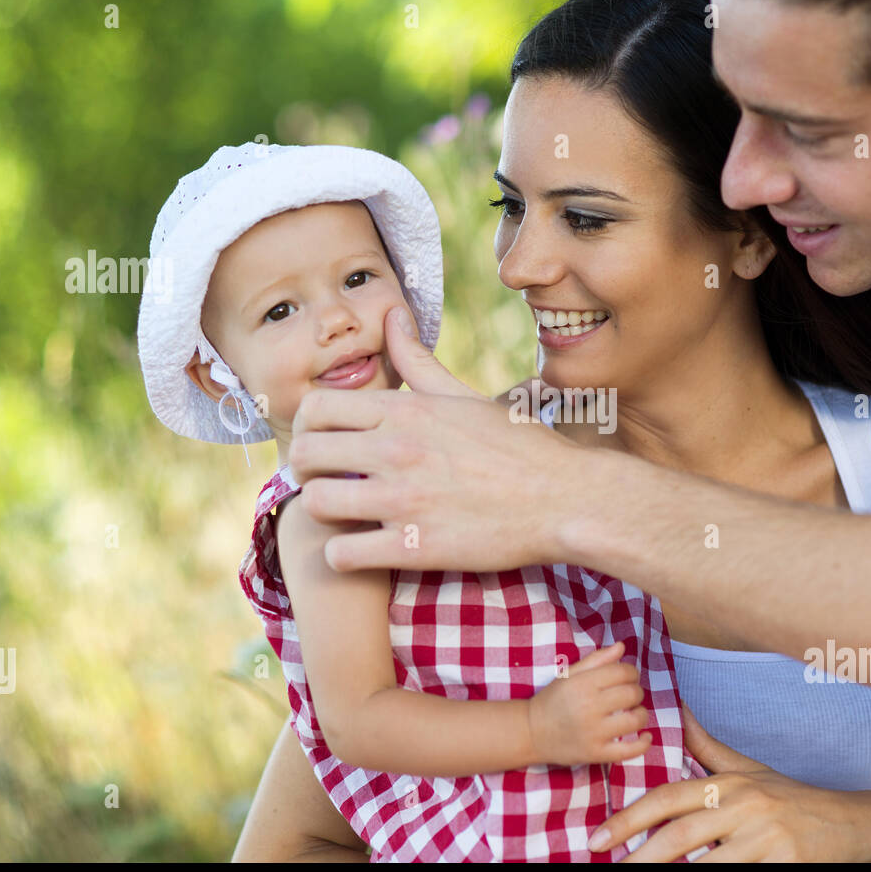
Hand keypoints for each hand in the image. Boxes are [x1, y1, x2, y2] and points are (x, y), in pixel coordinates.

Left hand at [289, 306, 588, 572]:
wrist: (566, 499)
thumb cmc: (520, 447)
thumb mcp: (465, 396)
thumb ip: (418, 359)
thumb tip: (392, 315)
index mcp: (407, 411)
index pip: (316, 406)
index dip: (306, 427)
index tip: (322, 443)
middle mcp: (397, 450)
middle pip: (305, 453)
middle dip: (306, 469)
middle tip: (325, 480)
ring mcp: (405, 500)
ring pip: (316, 503)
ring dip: (323, 512)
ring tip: (343, 516)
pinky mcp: (415, 547)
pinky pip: (342, 555)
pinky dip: (343, 556)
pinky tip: (364, 550)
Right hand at [526, 642, 652, 766]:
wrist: (531, 732)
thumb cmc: (552, 700)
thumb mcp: (569, 674)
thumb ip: (596, 660)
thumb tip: (622, 647)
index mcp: (583, 684)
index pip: (623, 672)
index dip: (631, 672)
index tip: (627, 678)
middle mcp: (590, 707)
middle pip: (632, 694)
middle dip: (637, 692)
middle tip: (630, 695)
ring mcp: (594, 732)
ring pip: (635, 720)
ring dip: (641, 714)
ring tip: (634, 713)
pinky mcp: (596, 753)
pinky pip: (628, 751)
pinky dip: (643, 744)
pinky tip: (646, 736)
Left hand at [588, 703, 870, 861]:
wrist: (856, 824)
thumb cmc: (793, 800)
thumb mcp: (750, 770)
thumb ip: (706, 747)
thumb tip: (676, 711)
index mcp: (730, 784)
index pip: (668, 799)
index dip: (629, 818)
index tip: (598, 837)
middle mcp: (746, 807)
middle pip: (679, 835)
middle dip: (639, 856)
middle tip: (609, 869)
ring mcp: (768, 839)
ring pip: (706, 866)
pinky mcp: (789, 866)